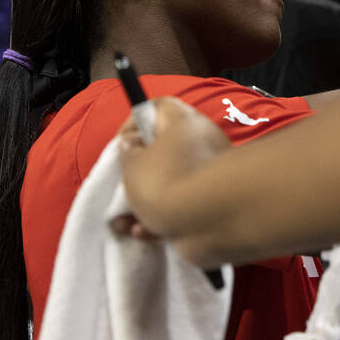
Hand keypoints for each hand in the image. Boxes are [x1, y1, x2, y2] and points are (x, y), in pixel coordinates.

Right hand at [117, 96, 229, 238]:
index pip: (158, 107)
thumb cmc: (164, 182)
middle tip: (122, 188)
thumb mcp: (131, 164)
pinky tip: (146, 232)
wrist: (210, 221)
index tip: (121, 144)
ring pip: (172, 183)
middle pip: (165, 150)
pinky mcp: (217, 200)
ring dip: (145, 204)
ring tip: (125, 223)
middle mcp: (203, 140)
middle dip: (138, 174)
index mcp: (185, 122)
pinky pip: (185, 204)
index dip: (134, 122)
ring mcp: (212, 172)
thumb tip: (135, 145)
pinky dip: (164, 218)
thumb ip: (129, 152)